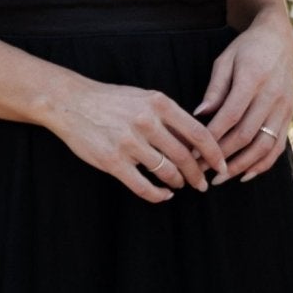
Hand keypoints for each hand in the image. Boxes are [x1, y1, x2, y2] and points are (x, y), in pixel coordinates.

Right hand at [46, 77, 228, 202]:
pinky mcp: (113, 161)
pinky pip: (143, 186)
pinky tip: (163, 194)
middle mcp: (146, 122)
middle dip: (197, 175)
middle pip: (185, 157)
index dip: (214, 153)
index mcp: (159, 104)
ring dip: (177, 183)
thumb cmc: (111, 100)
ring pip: (166, 172)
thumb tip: (195, 141)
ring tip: (178, 185)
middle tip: (202, 184)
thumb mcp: (144, 98)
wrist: (71, 103)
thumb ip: (169, 116)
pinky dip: (157, 195)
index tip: (221, 165)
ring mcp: (129, 143)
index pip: (198, 133)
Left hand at [191, 16, 292, 183]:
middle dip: (222, 156)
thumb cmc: (247, 49)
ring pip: (264, 145)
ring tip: (221, 177)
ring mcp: (283, 108)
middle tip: (201, 171)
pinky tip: (246, 174)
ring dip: (241, 165)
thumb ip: (214, 89)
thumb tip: (198, 115)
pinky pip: (278, 146)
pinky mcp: (289, 116)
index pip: (230, 115)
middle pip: (246, 134)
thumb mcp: (225, 60)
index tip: (193, 152)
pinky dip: (263, 164)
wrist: (280, 41)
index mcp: (253, 78)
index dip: (212, 137)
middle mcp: (272, 96)